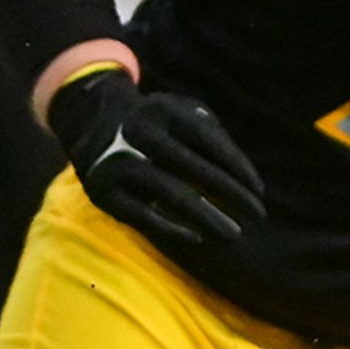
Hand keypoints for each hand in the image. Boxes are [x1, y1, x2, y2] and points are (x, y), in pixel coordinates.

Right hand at [46, 63, 265, 249]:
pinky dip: (171, 227)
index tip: (259, 192)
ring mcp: (118, 161)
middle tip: (258, 216)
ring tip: (234, 234)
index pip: (209, 140)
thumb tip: (242, 174)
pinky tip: (197, 238)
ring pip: (170, 192)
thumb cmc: (156, 123)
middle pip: (193, 167)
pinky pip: (142, 214)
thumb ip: (213, 133)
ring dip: (207, 216)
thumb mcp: (181, 112)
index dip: (238, 167)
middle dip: (231, 194)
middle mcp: (138, 132)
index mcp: (163, 110)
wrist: (89, 122)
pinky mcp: (102, 190)